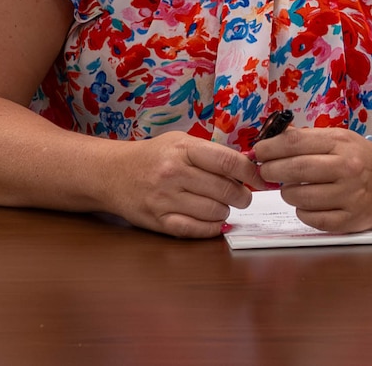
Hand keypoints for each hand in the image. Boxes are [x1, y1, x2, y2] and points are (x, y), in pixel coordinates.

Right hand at [101, 131, 264, 238]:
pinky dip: (212, 228)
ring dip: (226, 211)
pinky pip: (194, 230)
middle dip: (243, 196)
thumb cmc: (153, 156)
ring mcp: (164, 199)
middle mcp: (173, 173)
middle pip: (224, 190)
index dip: (250, 173)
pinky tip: (216, 221)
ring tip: (224, 205)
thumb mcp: (181, 142)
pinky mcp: (157, 221)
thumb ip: (211, 153)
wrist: (112, 174)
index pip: (228, 162)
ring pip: (213, 212)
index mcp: (183, 149)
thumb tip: (248, 167)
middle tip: (244, 196)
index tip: (260, 178)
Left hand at [255, 127, 371, 232]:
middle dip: (272, 171)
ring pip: (299, 197)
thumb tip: (270, 140)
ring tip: (292, 188)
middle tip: (266, 172)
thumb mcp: (340, 139)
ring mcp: (350, 195)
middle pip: (295, 170)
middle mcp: (347, 168)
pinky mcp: (350, 220)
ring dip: (288, 193)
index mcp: (342, 143)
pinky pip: (311, 219)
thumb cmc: (361, 158)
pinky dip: (303, 212)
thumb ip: (307, 139)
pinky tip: (308, 204)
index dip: (270, 148)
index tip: (258, 152)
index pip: (295, 142)